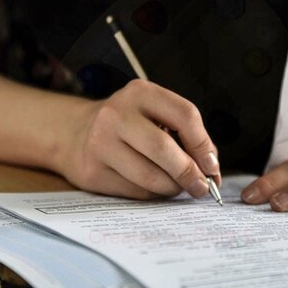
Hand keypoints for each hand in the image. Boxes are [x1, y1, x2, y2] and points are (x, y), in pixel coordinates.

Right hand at [61, 79, 220, 199]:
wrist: (75, 133)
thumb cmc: (128, 125)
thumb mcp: (153, 113)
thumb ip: (184, 133)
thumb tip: (210, 167)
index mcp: (139, 93)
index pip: (185, 115)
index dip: (204, 145)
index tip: (212, 165)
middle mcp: (116, 115)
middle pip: (164, 150)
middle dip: (189, 173)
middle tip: (202, 187)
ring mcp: (100, 144)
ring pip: (150, 177)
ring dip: (172, 188)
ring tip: (177, 186)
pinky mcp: (92, 172)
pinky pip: (135, 191)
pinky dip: (152, 194)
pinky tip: (152, 187)